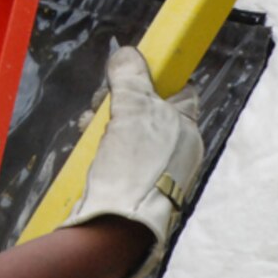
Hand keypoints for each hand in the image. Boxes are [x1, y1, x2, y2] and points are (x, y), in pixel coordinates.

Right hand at [59, 46, 204, 277]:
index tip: (133, 71)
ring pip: (128, 127)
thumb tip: (127, 53)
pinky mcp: (134, 180)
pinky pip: (118, 149)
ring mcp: (156, 166)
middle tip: (103, 103)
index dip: (157, 76)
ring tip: (92, 128)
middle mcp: (176, 147)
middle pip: (146, 106)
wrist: (119, 224)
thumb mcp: (133, 111)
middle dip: (119, 100)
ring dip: (106, 121)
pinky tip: (91, 146)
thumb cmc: (135, 168)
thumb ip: (131, 78)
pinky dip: (103, 143)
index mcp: (186, 129)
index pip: (180, 90)